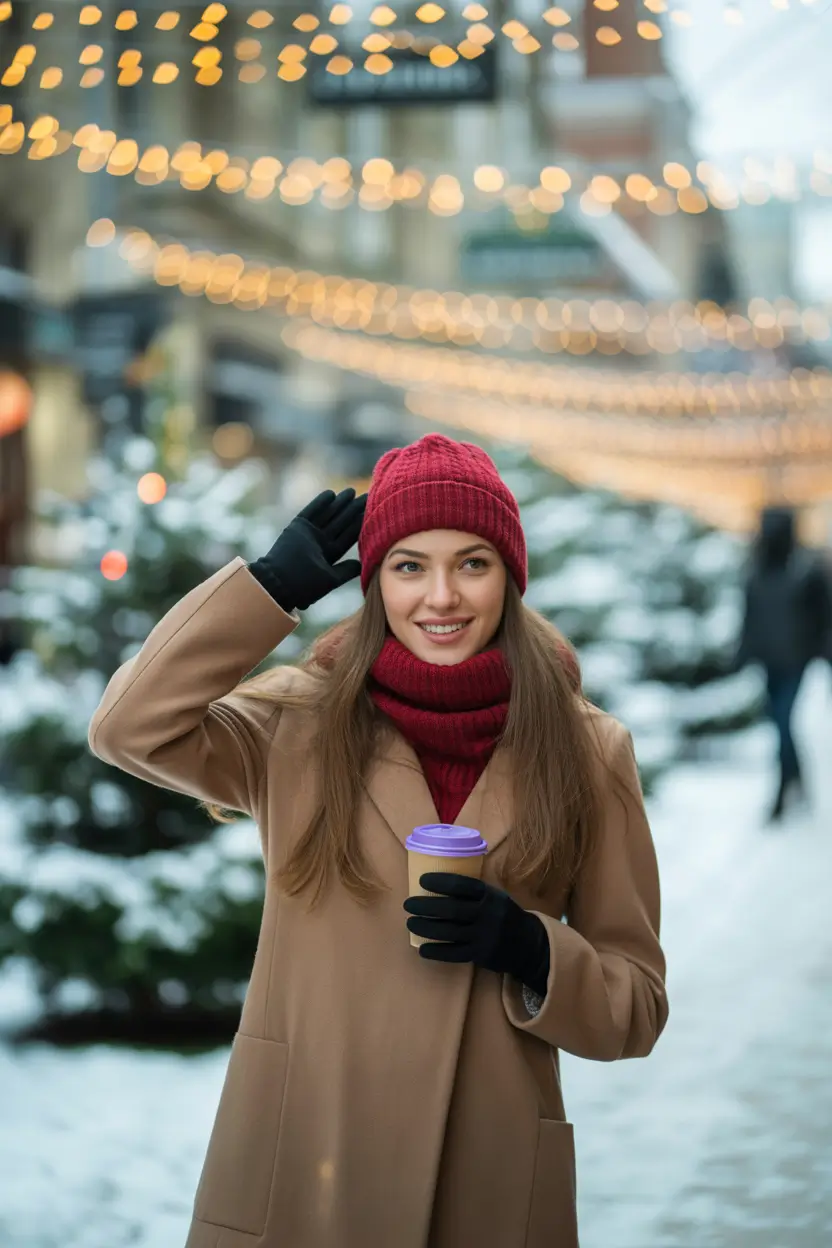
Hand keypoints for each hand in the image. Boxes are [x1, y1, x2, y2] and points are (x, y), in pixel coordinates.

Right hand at [249, 488, 365, 612]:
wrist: (280, 584)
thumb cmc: (306, 586)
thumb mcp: (330, 579)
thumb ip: (346, 570)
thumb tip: (362, 564)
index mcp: (329, 554)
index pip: (348, 536)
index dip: (360, 524)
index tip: (373, 513)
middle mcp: (320, 542)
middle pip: (340, 523)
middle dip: (353, 510)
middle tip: (367, 496)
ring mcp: (309, 534)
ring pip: (327, 515)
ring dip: (339, 504)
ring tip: (351, 491)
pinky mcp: (297, 527)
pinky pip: (310, 512)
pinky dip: (319, 503)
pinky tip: (331, 494)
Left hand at [404, 873, 549, 996]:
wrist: (528, 943)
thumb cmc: (503, 914)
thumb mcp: (495, 896)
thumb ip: (473, 893)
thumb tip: (437, 885)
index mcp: (489, 895)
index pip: (461, 885)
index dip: (440, 882)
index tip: (422, 881)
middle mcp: (487, 913)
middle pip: (451, 909)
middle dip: (426, 906)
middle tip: (408, 905)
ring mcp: (484, 935)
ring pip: (449, 932)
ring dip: (426, 928)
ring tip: (410, 923)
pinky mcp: (481, 954)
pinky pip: (454, 953)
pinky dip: (436, 951)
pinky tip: (422, 949)